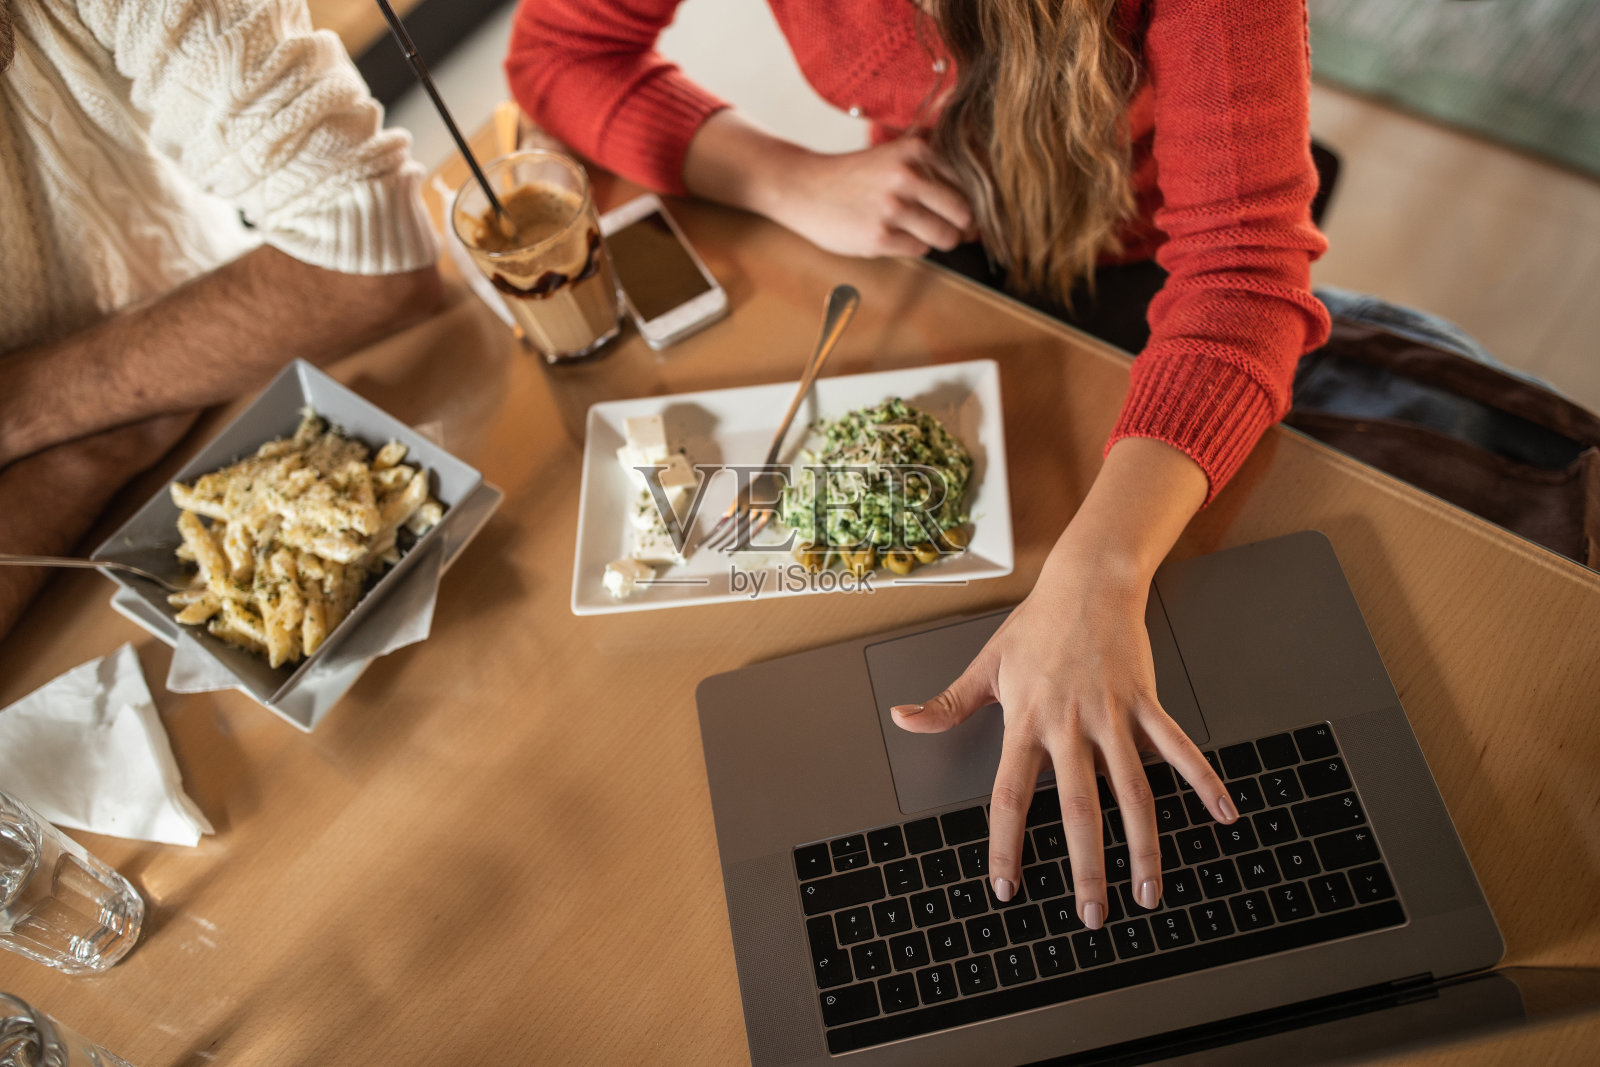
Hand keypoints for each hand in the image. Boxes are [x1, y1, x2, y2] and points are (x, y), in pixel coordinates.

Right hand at [761, 138, 974, 258]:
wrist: (803, 187)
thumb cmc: (854, 177)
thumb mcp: (894, 156)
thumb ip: (933, 172)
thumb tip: (977, 216)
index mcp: (917, 151)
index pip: (970, 183)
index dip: (969, 201)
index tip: (960, 209)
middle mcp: (908, 176)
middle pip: (965, 214)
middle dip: (958, 225)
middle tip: (938, 222)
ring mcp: (894, 208)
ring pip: (945, 236)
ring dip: (934, 238)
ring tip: (910, 227)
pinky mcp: (880, 237)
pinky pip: (919, 250)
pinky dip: (909, 246)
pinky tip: (887, 232)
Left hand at [893, 557, 1236, 928]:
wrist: (1087, 582)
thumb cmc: (1037, 626)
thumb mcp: (986, 665)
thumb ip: (947, 704)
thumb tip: (902, 719)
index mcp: (1027, 723)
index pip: (1011, 796)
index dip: (1007, 844)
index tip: (1007, 885)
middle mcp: (1070, 726)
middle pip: (1079, 809)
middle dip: (1086, 869)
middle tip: (1092, 916)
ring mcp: (1113, 716)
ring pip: (1134, 793)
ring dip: (1144, 847)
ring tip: (1149, 892)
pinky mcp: (1146, 703)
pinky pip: (1179, 749)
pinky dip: (1205, 782)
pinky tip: (1224, 816)